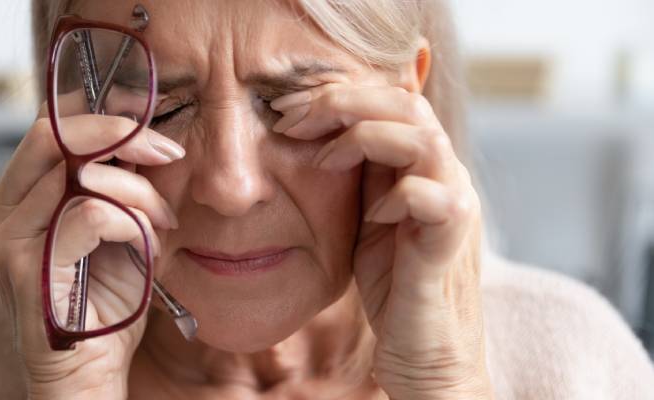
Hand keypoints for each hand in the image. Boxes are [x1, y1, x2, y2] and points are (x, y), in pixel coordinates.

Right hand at [0, 96, 183, 398]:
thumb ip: (117, 185)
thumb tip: (145, 137)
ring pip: (79, 174)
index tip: (152, 131)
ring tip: (163, 222)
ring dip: (138, 192)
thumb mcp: (116, 230)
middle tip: (167, 154)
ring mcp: (7, 239)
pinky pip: (91, 214)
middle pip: (52, 134)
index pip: (49, 128)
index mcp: (16, 199)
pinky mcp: (27, 267)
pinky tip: (148, 245)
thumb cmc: (104, 304)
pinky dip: (132, 222)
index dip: (103, 117)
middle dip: (122, 135)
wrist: (88, 375)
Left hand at [272, 84, 491, 398]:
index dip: (338, 94)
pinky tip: (371, 215)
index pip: (391, 100)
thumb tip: (317, 133)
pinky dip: (397, 196)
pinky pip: (432, 198)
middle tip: (291, 119)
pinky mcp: (451, 242)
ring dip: (363, 138)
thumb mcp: (366, 216)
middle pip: (406, 103)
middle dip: (341, 102)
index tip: (286, 109)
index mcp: (424, 164)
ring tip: (322, 159)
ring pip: (422, 138)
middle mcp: (447, 175)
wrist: (425, 350)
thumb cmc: (394, 284)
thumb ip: (359, 174)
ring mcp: (455, 205)